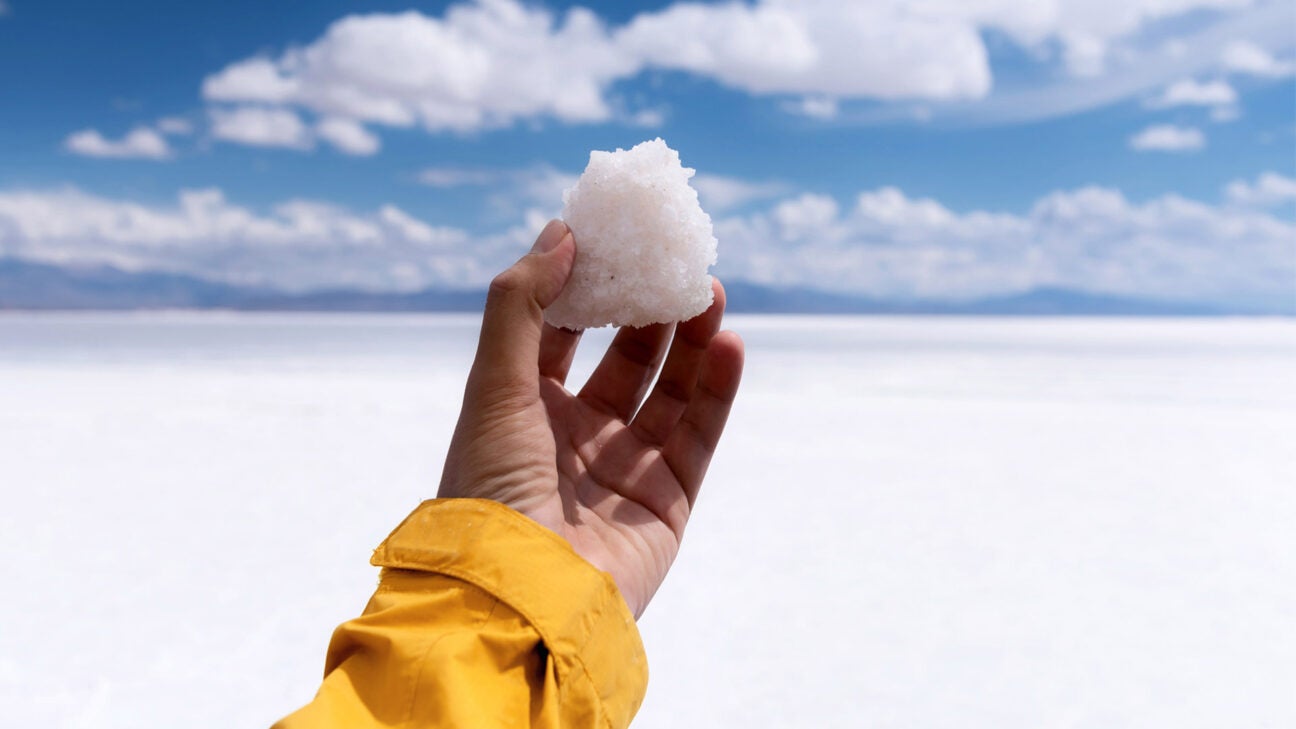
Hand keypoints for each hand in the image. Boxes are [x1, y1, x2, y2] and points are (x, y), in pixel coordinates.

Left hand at [438, 220, 743, 617]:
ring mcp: (623, 471)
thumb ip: (521, 306)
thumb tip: (560, 232)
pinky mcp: (666, 505)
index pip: (560, 334)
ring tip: (711, 293)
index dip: (587, 287)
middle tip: (677, 265)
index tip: (616, 240)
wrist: (521, 598)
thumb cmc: (492, 491)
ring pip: (669, 393)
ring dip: (692, 342)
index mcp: (523, 412)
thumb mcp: (493, 387)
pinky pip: (698, 436)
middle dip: (651, 310)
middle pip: (625, 359)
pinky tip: (729, 344)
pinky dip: (717, 390)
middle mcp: (574, 438)